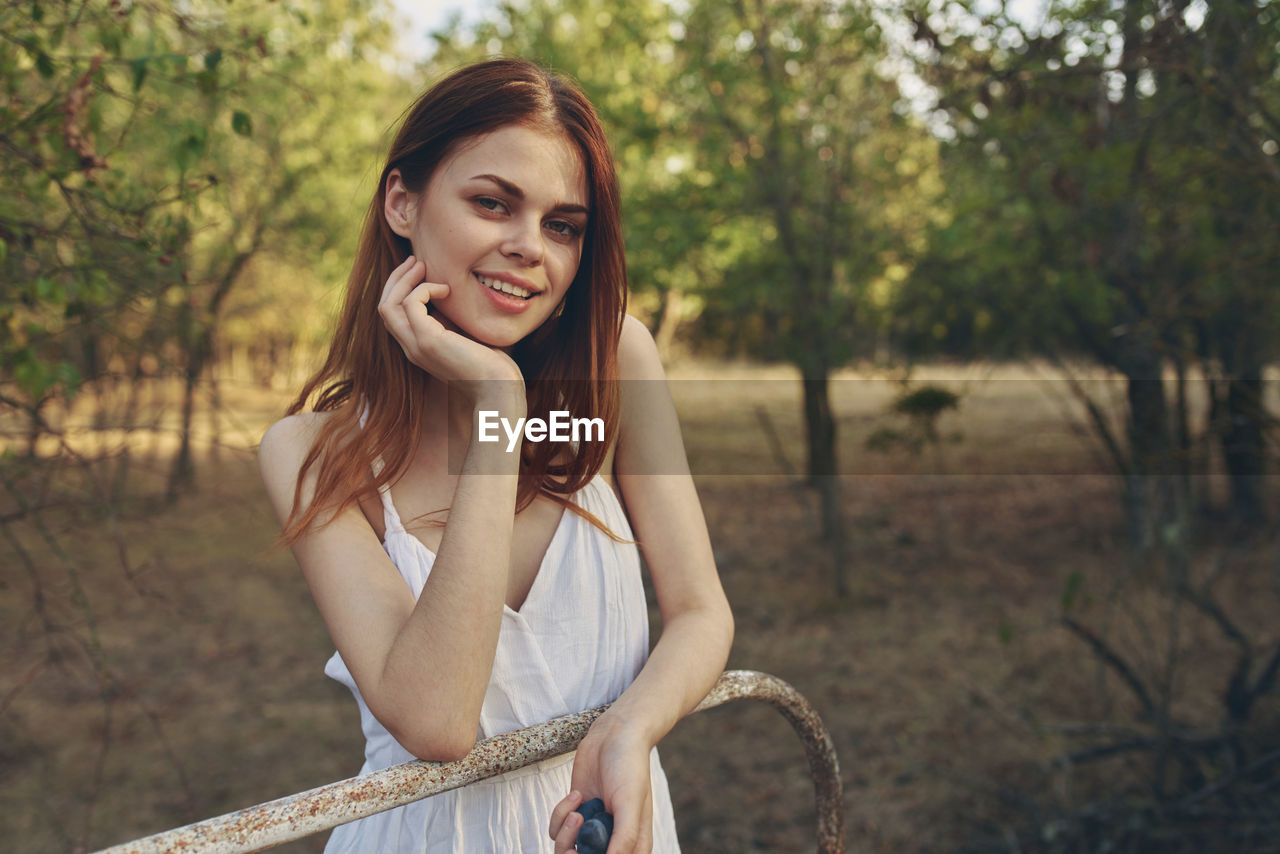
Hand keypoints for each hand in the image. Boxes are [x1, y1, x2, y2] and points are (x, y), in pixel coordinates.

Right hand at [377, 256, 524, 402]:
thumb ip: (451, 321)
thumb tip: (448, 295)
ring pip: (388, 305)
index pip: (393, 315)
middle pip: (384, 308)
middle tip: (415, 260)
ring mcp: (416, 346)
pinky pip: (411, 303)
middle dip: (397, 280)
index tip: (419, 270)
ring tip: (422, 265)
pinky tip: (446, 289)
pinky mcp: (428, 341)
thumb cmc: (491, 366)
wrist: (499, 389)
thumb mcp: (464, 337)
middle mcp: (411, 349)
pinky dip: (424, 289)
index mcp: (418, 348)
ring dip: (404, 280)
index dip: (401, 289)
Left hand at [548, 714, 653, 853]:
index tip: (583, 850)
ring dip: (566, 832)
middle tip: (575, 834)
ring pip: (566, 850)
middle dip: (572, 852)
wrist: (614, 734)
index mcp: (633, 844)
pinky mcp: (575, 812)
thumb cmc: (629, 766)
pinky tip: (576, 794)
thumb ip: (624, 837)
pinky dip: (561, 813)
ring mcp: (592, 827)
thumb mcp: (630, 802)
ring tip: (576, 810)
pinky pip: (557, 829)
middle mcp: (612, 840)